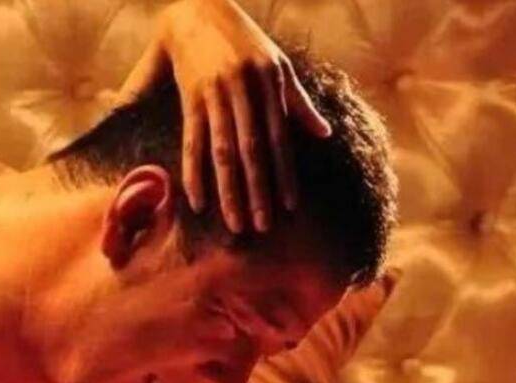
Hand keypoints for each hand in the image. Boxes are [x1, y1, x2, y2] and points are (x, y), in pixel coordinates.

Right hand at [118, 0, 331, 232]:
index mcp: (269, 86)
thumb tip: (324, 135)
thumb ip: (299, 102)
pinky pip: (193, 142)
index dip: (284, 175)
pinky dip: (194, 173)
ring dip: (230, 192)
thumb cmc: (242, 39)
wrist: (197, 6)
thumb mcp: (278, 64)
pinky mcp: (190, 98)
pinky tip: (198, 202)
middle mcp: (244, 92)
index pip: (279, 141)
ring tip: (235, 224)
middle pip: (252, 154)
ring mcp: (216, 96)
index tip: (289, 207)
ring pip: (224, 153)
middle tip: (262, 227)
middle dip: (258, 192)